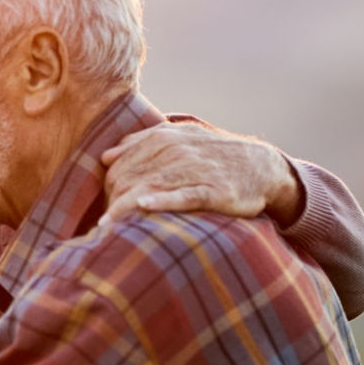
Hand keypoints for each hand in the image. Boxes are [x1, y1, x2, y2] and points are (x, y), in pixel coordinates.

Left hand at [100, 124, 301, 227]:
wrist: (262, 166)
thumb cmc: (213, 155)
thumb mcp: (179, 139)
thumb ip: (140, 143)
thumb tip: (105, 156)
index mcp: (161, 138)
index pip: (120, 164)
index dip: (107, 187)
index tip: (101, 208)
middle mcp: (175, 151)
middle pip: (130, 176)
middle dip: (112, 201)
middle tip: (102, 226)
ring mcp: (195, 169)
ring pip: (151, 186)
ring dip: (126, 206)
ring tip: (105, 226)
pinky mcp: (214, 189)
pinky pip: (185, 194)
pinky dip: (164, 200)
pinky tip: (144, 207)